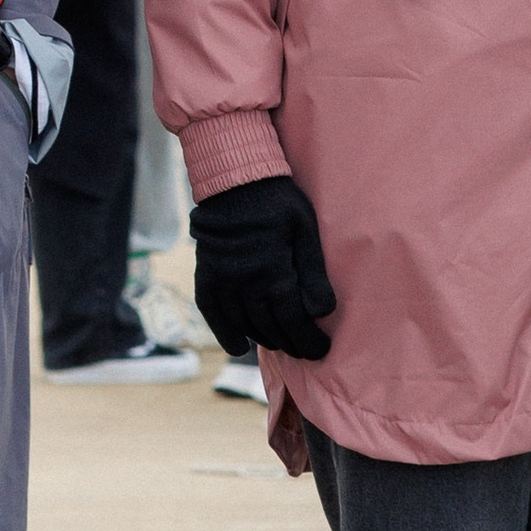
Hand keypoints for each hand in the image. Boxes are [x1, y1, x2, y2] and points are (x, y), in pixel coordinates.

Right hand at [189, 175, 337, 362]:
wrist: (235, 180)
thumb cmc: (278, 203)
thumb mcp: (305, 231)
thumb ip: (313, 273)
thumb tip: (323, 312)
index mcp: (273, 272)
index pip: (294, 321)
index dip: (309, 341)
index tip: (321, 350)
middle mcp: (245, 283)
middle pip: (270, 328)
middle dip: (291, 343)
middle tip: (305, 350)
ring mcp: (223, 280)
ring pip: (244, 324)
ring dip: (264, 339)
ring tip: (281, 343)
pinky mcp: (207, 274)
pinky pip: (212, 312)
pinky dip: (224, 332)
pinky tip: (238, 346)